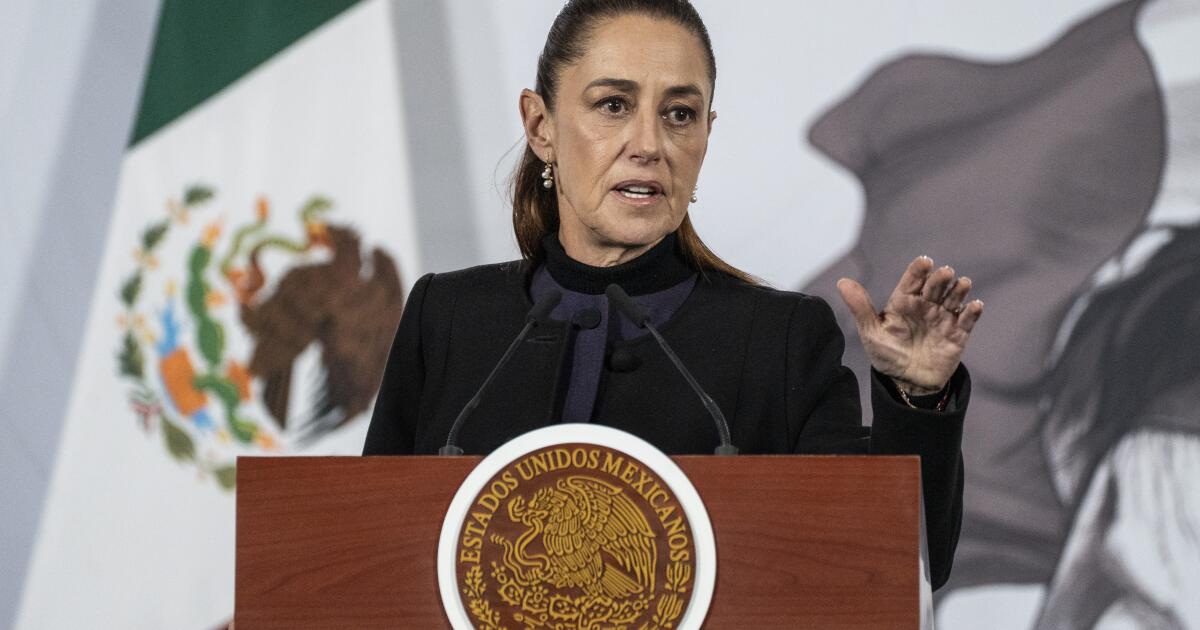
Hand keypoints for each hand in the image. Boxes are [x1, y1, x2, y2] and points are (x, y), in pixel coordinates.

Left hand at [836, 256, 982, 394]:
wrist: (906, 382)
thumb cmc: (887, 353)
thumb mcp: (871, 331)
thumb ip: (860, 307)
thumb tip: (842, 281)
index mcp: (904, 301)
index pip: (912, 281)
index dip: (918, 270)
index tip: (924, 262)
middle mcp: (926, 305)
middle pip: (935, 286)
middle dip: (940, 279)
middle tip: (945, 273)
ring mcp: (943, 318)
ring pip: (954, 298)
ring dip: (959, 290)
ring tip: (962, 284)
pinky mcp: (958, 333)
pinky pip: (967, 320)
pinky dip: (972, 312)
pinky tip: (974, 306)